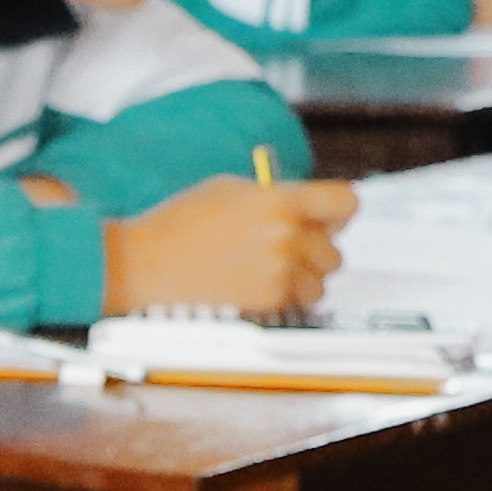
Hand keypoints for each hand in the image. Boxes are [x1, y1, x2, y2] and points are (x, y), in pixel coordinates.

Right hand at [97, 170, 355, 315]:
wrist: (144, 262)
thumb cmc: (178, 224)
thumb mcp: (230, 189)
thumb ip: (276, 195)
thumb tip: (306, 206)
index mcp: (279, 200)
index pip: (346, 203)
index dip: (339, 213)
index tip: (330, 219)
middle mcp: (285, 235)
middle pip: (335, 249)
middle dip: (315, 250)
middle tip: (289, 248)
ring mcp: (278, 270)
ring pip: (321, 281)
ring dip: (304, 278)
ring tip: (274, 270)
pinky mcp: (267, 299)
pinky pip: (298, 301)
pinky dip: (284, 297)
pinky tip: (256, 284)